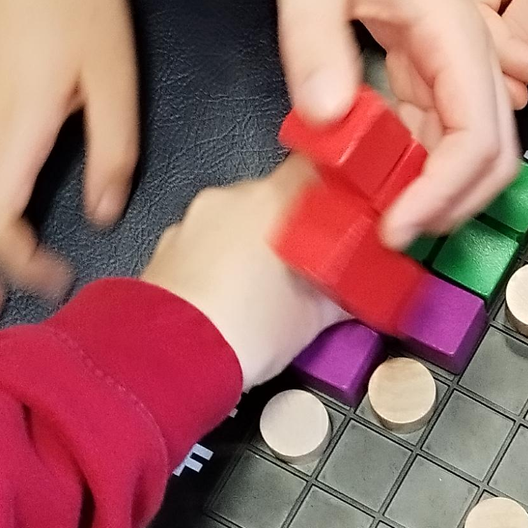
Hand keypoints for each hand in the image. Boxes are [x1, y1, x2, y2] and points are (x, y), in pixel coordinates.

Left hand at [140, 159, 343, 388]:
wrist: (172, 357)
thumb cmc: (249, 330)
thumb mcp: (314, 317)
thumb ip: (342, 290)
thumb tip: (361, 287)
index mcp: (274, 201)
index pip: (313, 170)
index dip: (329, 191)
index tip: (340, 214)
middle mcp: (231, 197)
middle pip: (273, 194)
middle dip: (289, 223)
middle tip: (305, 260)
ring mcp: (193, 217)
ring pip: (235, 217)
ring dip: (250, 240)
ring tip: (261, 283)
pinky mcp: (166, 243)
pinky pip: (204, 239)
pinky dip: (218, 256)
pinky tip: (226, 292)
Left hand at [241, 0, 516, 245]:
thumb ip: (314, 44)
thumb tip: (324, 120)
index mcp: (457, 32)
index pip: (479, 139)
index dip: (444, 194)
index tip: (394, 225)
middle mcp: (467, 52)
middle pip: (493, 156)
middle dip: (452, 205)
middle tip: (390, 234)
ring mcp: (450, 60)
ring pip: (467, 148)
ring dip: (433, 191)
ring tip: (376, 215)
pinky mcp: (425, 65)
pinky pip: (434, 130)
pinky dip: (411, 164)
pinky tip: (369, 178)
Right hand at [456, 0, 527, 107]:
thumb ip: (523, 27)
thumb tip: (494, 71)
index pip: (464, 4)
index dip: (487, 45)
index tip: (524, 72)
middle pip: (466, 30)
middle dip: (491, 65)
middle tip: (518, 95)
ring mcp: (508, 3)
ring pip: (482, 50)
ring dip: (499, 78)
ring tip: (523, 96)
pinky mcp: (527, 31)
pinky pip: (505, 61)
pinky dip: (511, 80)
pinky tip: (522, 92)